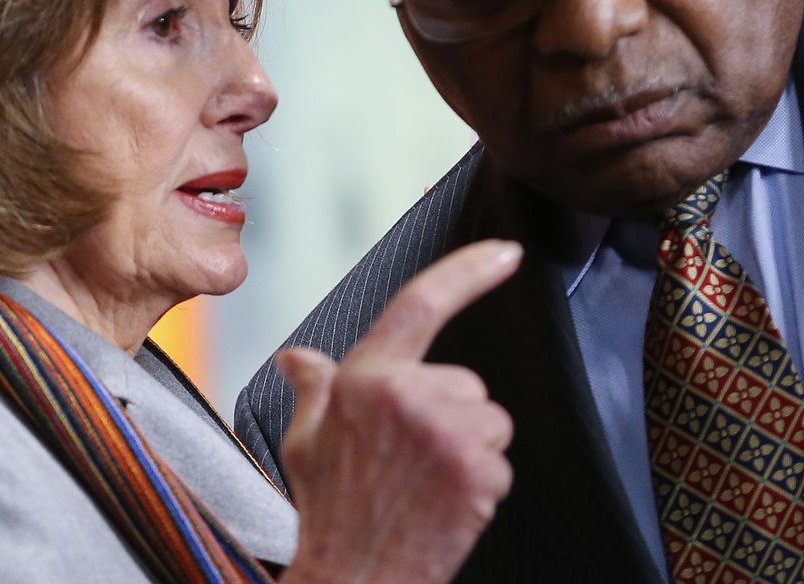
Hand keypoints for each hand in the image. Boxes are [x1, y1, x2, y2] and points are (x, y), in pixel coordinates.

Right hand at [275, 240, 521, 583]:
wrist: (353, 578)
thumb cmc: (329, 513)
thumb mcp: (305, 441)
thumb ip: (315, 388)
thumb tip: (298, 358)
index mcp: (365, 377)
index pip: (421, 302)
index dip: (469, 269)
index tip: (505, 252)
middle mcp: (409, 395)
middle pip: (467, 385)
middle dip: (450, 418)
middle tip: (408, 463)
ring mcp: (447, 431)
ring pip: (490, 422)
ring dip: (469, 452)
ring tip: (425, 485)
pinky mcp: (478, 469)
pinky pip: (500, 463)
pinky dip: (482, 486)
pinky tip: (445, 506)